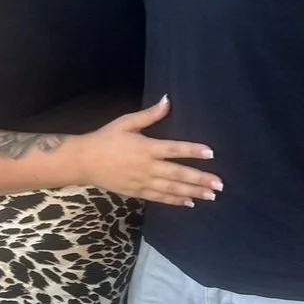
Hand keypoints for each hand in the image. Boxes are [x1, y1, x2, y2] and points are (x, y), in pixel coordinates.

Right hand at [78, 96, 222, 206]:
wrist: (84, 161)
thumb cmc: (106, 138)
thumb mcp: (126, 122)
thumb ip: (149, 114)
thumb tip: (167, 100)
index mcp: (146, 147)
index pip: (174, 149)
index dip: (193, 150)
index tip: (210, 153)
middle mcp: (147, 167)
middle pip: (178, 174)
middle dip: (200, 179)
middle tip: (218, 184)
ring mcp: (143, 182)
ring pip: (172, 189)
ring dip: (193, 192)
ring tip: (211, 195)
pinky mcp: (137, 192)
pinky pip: (160, 198)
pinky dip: (175, 201)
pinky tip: (189, 203)